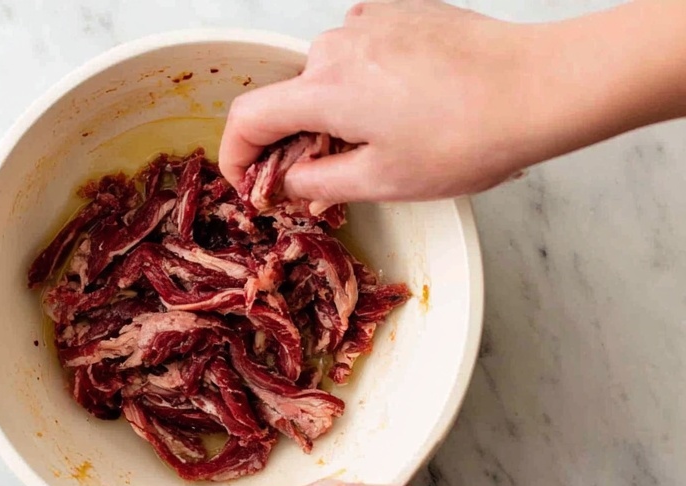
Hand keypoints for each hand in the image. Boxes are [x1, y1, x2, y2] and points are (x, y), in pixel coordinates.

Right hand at [220, 0, 685, 204]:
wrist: (535, 89)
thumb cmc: (464, 138)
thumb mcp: (381, 182)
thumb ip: (318, 183)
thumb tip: (289, 183)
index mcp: (324, 89)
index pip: (248, 118)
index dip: (235, 158)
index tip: (247, 185)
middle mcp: (338, 45)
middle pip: (289, 98)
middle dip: (294, 142)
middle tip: (324, 184)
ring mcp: (371, 22)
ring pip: (327, 76)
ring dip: (333, 114)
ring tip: (379, 148)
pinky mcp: (402, 13)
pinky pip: (361, 53)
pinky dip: (363, 85)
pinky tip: (400, 110)